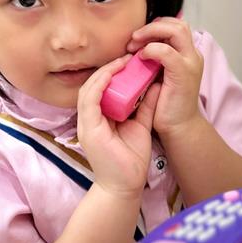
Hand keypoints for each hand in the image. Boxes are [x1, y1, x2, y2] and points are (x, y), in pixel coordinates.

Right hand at [77, 55, 159, 199]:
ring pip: (89, 88)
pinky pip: (90, 99)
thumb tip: (155, 85)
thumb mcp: (141, 126)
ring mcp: (86, 123)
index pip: (102, 88)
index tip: (131, 61)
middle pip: (93, 85)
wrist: (125, 187)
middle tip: (127, 55)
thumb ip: (146, 107)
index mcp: (100, 118)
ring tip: (123, 60)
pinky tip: (113, 73)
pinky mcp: (88, 128)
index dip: (113, 72)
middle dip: (109, 68)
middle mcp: (90, 119)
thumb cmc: (131, 161)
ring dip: (105, 72)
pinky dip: (100, 84)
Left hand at [126, 16, 203, 137]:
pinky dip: (151, 50)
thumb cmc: (166, 104)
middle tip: (134, 39)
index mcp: (188, 54)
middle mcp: (193, 55)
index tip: (137, 39)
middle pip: (177, 23)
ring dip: (151, 33)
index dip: (155, 26)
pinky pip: (166, 51)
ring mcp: (190, 63)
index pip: (174, 26)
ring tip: (135, 45)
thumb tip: (134, 47)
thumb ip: (155, 60)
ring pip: (175, 30)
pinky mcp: (183, 73)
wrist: (179, 127)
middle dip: (152, 26)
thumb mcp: (160, 75)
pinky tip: (141, 57)